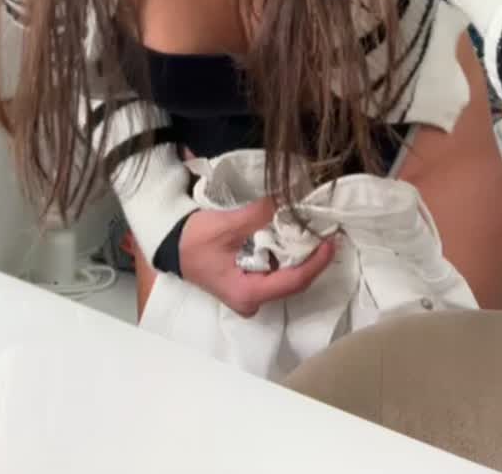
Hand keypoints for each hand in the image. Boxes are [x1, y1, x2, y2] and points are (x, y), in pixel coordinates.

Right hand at [179, 198, 333, 316]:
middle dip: (311, 257)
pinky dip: (286, 252)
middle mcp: (253, 300)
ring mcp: (251, 293)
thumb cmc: (194, 240)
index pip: (293, 282)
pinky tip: (293, 234)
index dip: (315, 262)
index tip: (330, 241)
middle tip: (325, 231)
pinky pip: (276, 270)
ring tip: (313, 230)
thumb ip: (257, 216)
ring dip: (300, 253)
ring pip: (286, 275)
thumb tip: (284, 201)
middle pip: (293, 281)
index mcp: (248, 293)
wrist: (171, 244)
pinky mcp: (249, 281)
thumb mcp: (226, 226)